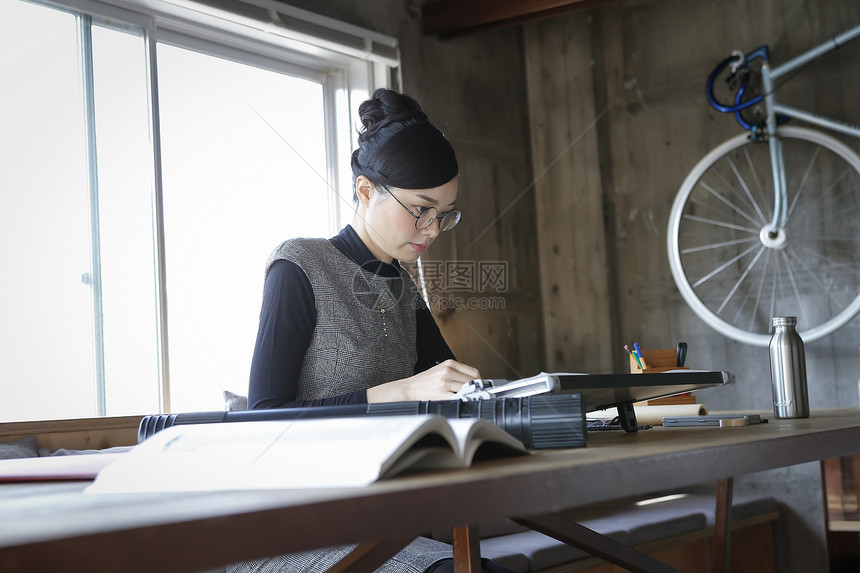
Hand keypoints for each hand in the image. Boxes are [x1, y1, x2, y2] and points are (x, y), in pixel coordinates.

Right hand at [366, 359, 480, 402]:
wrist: (410, 388)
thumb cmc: (425, 381)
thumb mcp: (441, 370)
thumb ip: (456, 373)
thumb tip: (473, 382)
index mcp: (450, 363)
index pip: (474, 372)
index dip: (479, 381)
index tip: (479, 387)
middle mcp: (448, 371)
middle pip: (473, 381)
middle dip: (476, 389)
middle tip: (475, 395)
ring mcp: (446, 382)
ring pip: (468, 390)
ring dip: (470, 395)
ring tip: (467, 398)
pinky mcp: (442, 393)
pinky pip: (459, 397)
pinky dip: (463, 400)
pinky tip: (461, 401)